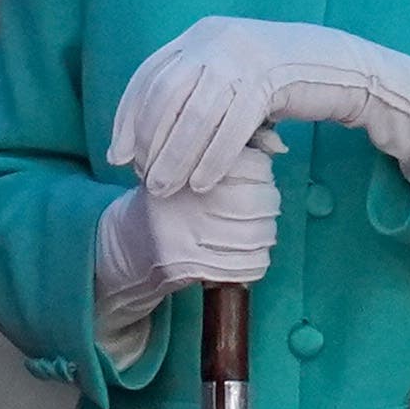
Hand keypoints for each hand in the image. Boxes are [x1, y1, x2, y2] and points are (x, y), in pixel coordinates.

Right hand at [93, 137, 283, 359]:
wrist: (131, 243)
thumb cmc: (173, 198)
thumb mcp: (190, 163)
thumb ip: (230, 152)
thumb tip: (278, 142)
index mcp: (186, 164)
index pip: (252, 168)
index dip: (261, 174)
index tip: (256, 179)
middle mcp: (184, 198)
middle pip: (257, 202)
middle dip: (266, 206)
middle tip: (261, 207)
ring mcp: (186, 234)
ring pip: (256, 236)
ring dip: (264, 235)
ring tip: (255, 231)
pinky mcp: (189, 266)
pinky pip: (245, 266)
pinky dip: (256, 262)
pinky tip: (248, 255)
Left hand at [107, 16, 409, 197]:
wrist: (340, 64)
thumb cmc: (279, 78)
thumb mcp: (231, 72)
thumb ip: (195, 87)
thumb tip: (148, 131)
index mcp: (201, 33)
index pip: (151, 77)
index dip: (128, 117)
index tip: (118, 155)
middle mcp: (217, 39)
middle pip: (167, 96)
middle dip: (149, 142)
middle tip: (143, 179)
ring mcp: (244, 56)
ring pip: (196, 114)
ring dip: (176, 157)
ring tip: (166, 190)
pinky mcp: (270, 78)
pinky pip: (230, 125)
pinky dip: (212, 158)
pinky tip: (201, 183)